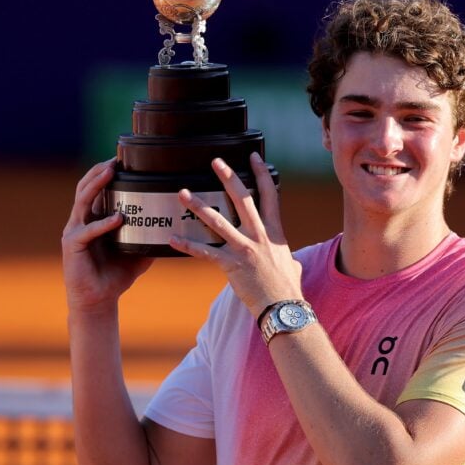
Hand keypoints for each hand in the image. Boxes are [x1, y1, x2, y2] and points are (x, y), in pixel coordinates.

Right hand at [61, 158, 153, 313]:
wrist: (99, 300)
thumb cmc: (116, 276)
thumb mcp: (139, 252)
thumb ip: (151, 238)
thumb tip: (176, 228)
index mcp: (94, 219)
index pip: (96, 189)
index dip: (105, 173)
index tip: (121, 159)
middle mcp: (81, 221)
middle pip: (85, 187)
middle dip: (99, 171)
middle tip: (115, 159)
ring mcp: (75, 232)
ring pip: (82, 201)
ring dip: (96, 185)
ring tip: (110, 173)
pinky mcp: (72, 246)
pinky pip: (88, 231)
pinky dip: (103, 223)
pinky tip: (117, 218)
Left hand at [169, 152, 302, 317]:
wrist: (283, 307)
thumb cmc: (288, 288)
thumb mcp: (291, 263)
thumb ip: (286, 255)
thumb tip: (291, 259)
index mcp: (274, 231)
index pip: (269, 195)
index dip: (262, 173)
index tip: (254, 156)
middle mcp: (259, 235)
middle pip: (242, 199)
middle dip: (228, 177)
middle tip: (215, 161)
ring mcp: (244, 248)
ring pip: (217, 221)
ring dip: (198, 205)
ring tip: (182, 193)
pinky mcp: (231, 264)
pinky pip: (204, 252)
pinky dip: (187, 245)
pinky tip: (172, 238)